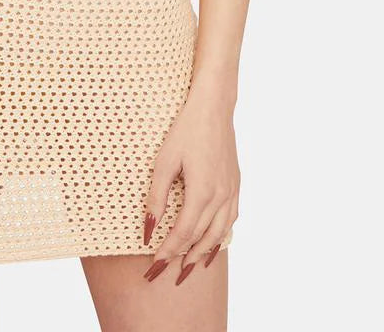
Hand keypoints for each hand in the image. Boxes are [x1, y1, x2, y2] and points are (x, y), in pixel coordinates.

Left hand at [142, 97, 238, 283]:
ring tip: (189, 268)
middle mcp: (221, 197)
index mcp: (202, 192)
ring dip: (203, 253)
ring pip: (219, 234)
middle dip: (183, 259)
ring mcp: (231, 191)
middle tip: (167, 275)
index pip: (182, 234)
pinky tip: (213, 244)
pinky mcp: (236, 184)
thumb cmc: (185, 130)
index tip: (154, 265)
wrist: (213, 108)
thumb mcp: (164, 161)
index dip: (167, 252)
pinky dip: (221, 237)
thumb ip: (157, 197)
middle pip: (201, 238)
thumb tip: (148, 229)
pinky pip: (231, 220)